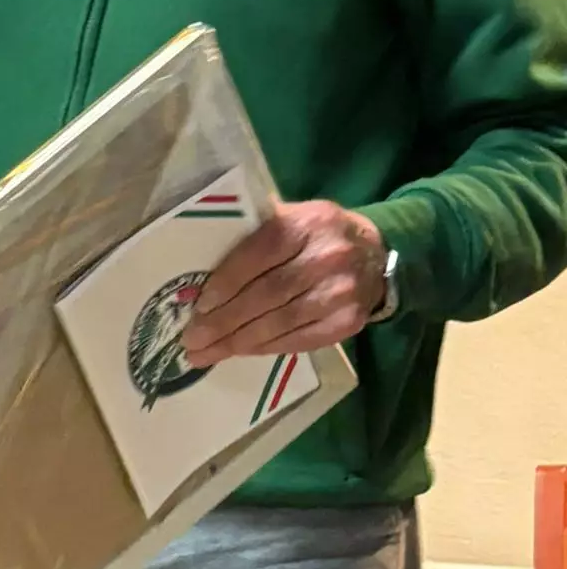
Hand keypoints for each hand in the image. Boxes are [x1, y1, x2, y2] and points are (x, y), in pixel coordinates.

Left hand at [182, 200, 386, 365]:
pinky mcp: (348, 321)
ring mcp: (341, 292)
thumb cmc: (318, 234)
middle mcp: (327, 256)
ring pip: (281, 321)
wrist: (375, 254)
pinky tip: (240, 352)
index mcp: (307, 222)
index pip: (258, 254)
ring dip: (239, 341)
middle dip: (224, 321)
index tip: (198, 306)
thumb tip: (200, 260)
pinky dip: (266, 348)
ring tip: (207, 353)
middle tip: (192, 339)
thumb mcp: (294, 215)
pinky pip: (299, 340)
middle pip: (267, 294)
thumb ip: (255, 230)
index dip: (225, 283)